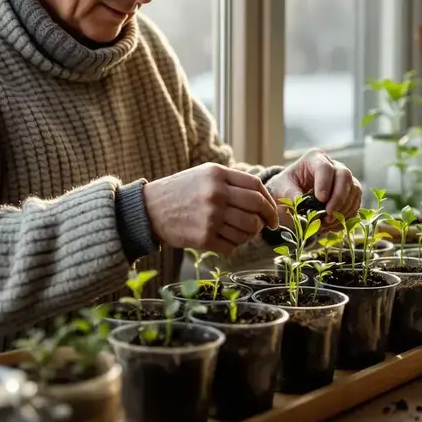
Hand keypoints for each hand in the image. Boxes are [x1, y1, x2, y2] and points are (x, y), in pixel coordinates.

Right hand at [143, 163, 279, 255]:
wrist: (148, 210)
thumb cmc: (180, 192)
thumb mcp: (204, 174)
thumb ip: (231, 181)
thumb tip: (262, 199)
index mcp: (218, 174)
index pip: (256, 187)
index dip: (269, 202)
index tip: (272, 213)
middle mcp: (216, 194)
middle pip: (257, 209)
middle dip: (267, 220)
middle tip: (267, 227)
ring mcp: (210, 216)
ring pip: (248, 230)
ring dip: (249, 236)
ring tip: (241, 234)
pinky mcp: (204, 237)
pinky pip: (232, 246)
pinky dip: (234, 247)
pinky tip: (226, 242)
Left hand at [267, 149, 361, 226]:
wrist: (291, 193)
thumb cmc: (285, 186)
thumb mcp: (281, 188)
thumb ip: (289, 193)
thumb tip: (300, 202)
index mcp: (315, 158)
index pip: (325, 167)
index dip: (325, 183)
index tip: (320, 199)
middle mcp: (333, 165)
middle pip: (345, 176)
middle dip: (338, 198)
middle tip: (328, 215)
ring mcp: (344, 179)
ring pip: (354, 190)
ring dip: (343, 210)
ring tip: (327, 223)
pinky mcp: (350, 193)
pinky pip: (356, 203)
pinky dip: (347, 217)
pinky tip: (332, 225)